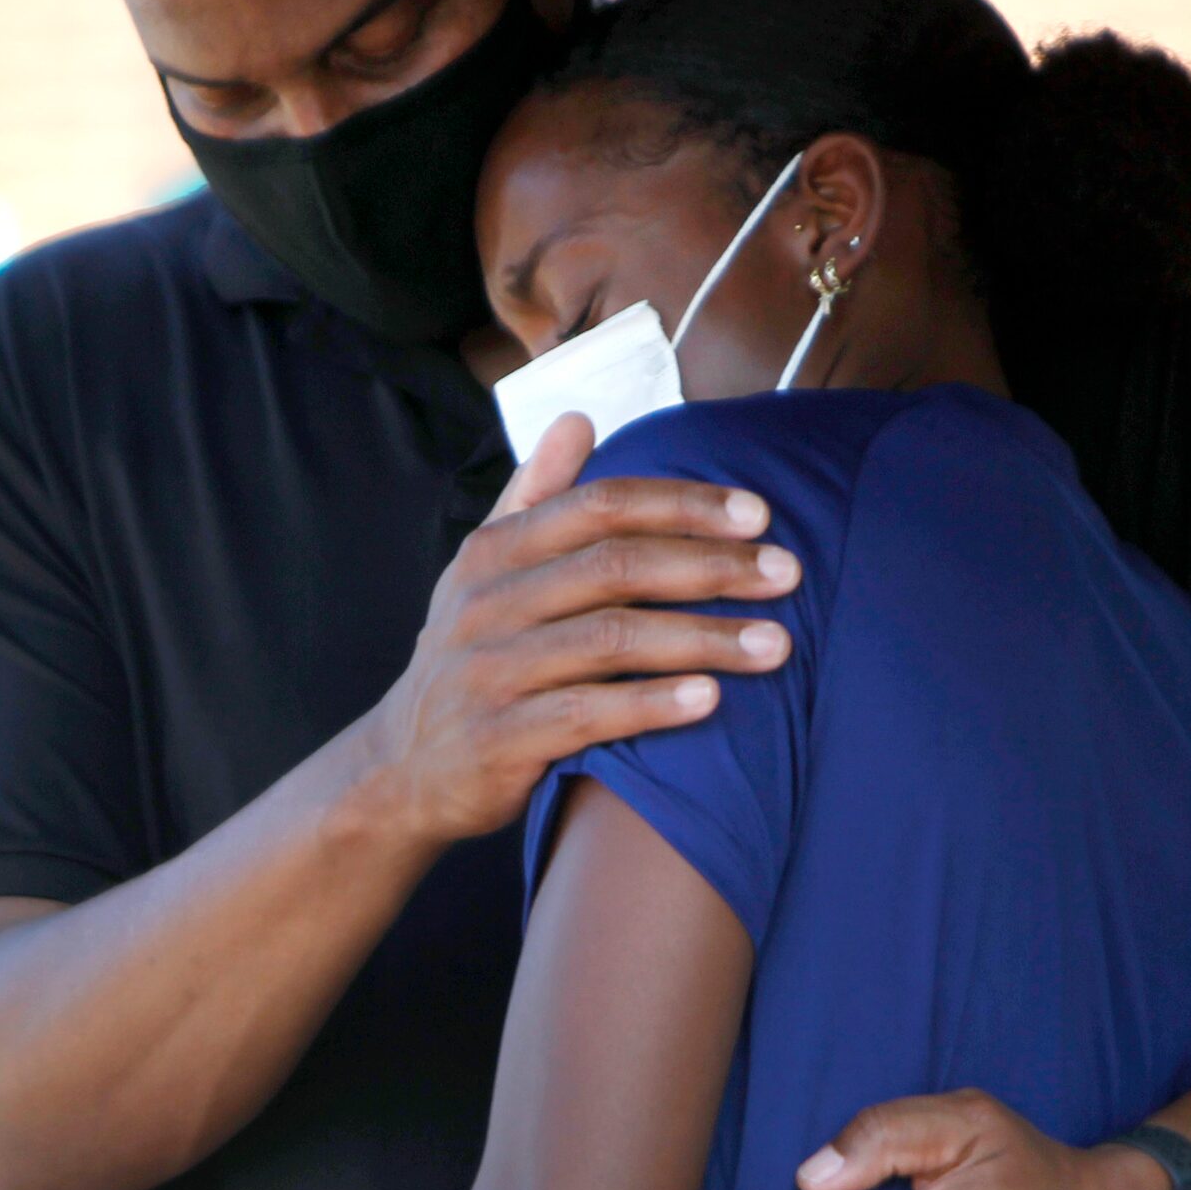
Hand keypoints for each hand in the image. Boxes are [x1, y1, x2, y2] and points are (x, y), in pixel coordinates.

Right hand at [373, 414, 801, 844]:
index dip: (684, 504)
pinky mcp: (497, 739)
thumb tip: (578, 418)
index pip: (601, 506)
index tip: (759, 514)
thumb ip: (536, 497)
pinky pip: (587, 715)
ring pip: (611, 640)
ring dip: (703, 639)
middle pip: (616, 567)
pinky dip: (653, 705)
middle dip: (712, 567)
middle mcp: (487, 602)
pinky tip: (712, 700)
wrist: (403, 770)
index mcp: (494, 551)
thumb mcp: (487, 573)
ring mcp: (488, 671)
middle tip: (787, 573)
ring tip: (775, 644)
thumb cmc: (473, 660)